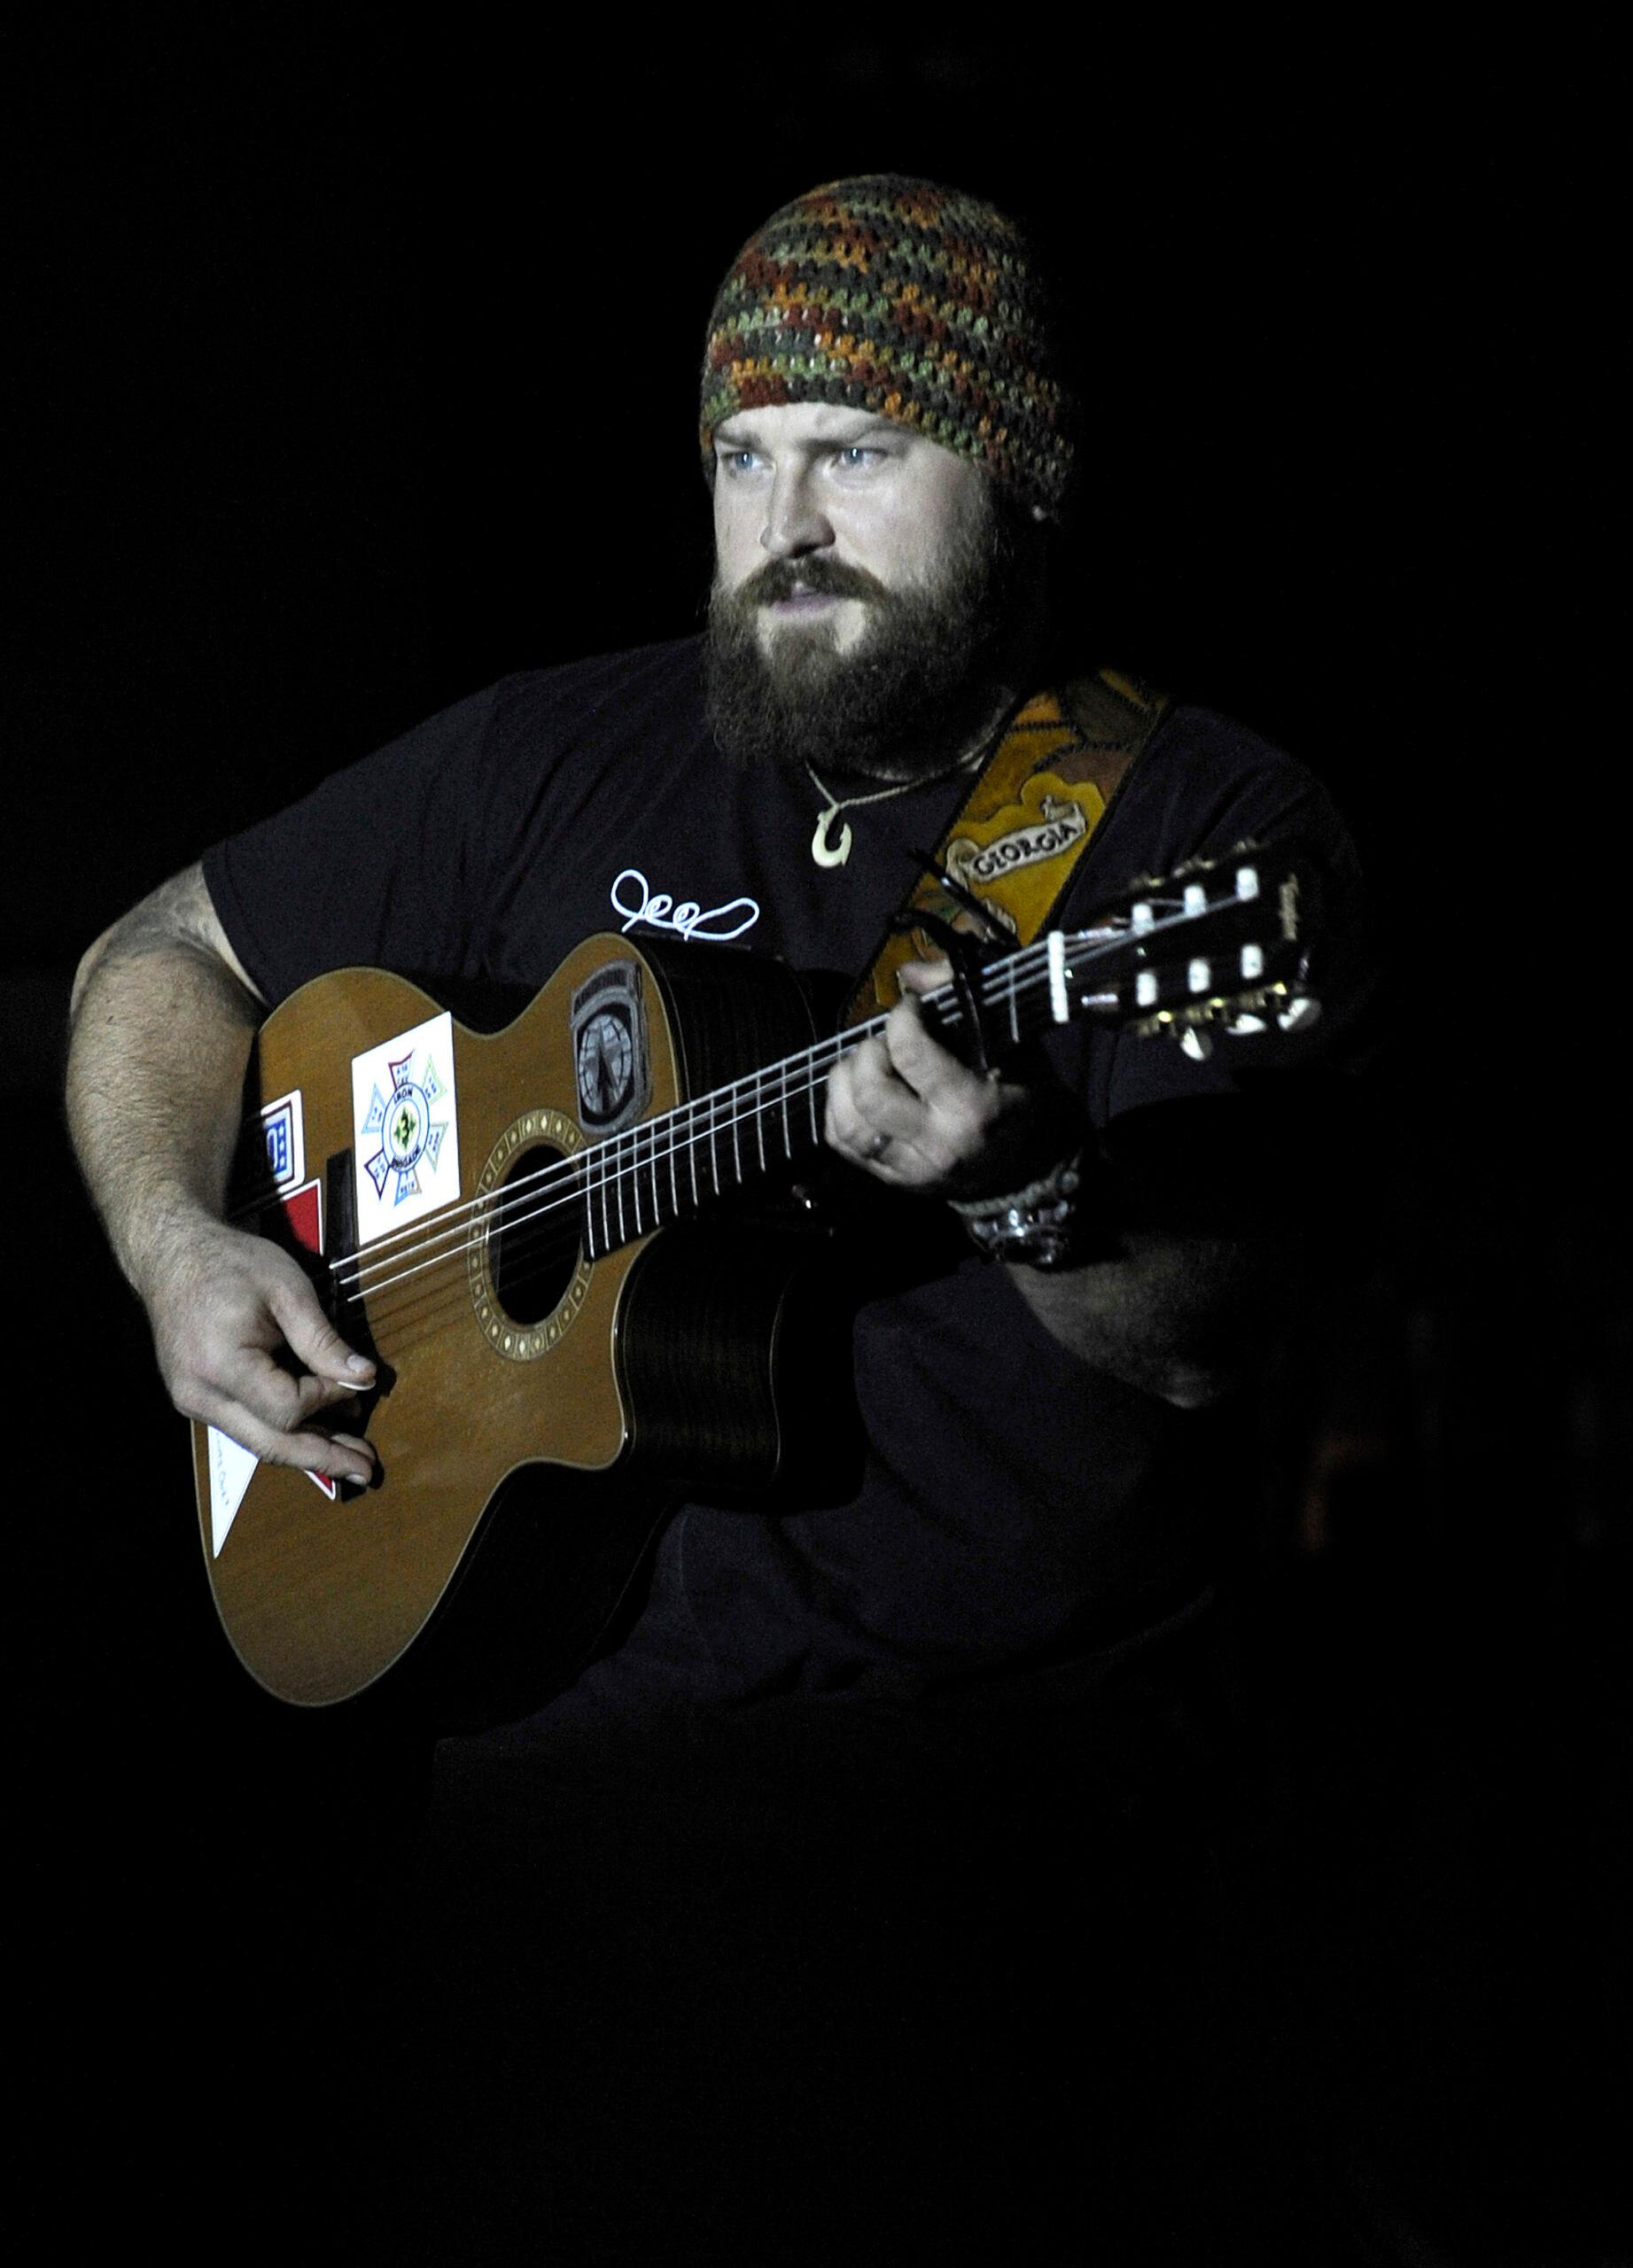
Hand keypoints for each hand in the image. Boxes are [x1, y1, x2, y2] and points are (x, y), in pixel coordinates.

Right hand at [142, 1214, 376, 1482]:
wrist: (173, 1255)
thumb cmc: (232, 1263)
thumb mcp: (287, 1290)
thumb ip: (323, 1340)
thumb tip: (365, 1377)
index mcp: (220, 1365)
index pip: (286, 1409)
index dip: (327, 1399)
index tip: (357, 1380)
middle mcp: (199, 1395)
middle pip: (270, 1444)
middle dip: (323, 1458)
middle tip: (367, 1470)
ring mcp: (193, 1402)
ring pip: (257, 1441)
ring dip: (307, 1450)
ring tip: (351, 1458)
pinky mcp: (196, 1399)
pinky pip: (246, 1425)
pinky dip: (283, 1430)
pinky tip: (319, 1431)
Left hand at [823, 959, 1078, 1199]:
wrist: (1033, 1163)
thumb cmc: (1024, 1091)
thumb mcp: (1012, 1041)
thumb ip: (962, 997)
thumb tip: (910, 973)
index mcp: (972, 1108)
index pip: (911, 1054)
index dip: (901, 1018)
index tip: (910, 1008)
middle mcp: (938, 1145)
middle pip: (870, 1093)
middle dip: (867, 1053)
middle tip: (885, 1042)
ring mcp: (913, 1170)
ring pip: (847, 1124)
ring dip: (845, 1082)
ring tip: (865, 1065)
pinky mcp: (894, 1181)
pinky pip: (842, 1144)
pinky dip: (839, 1110)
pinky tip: (858, 1092)